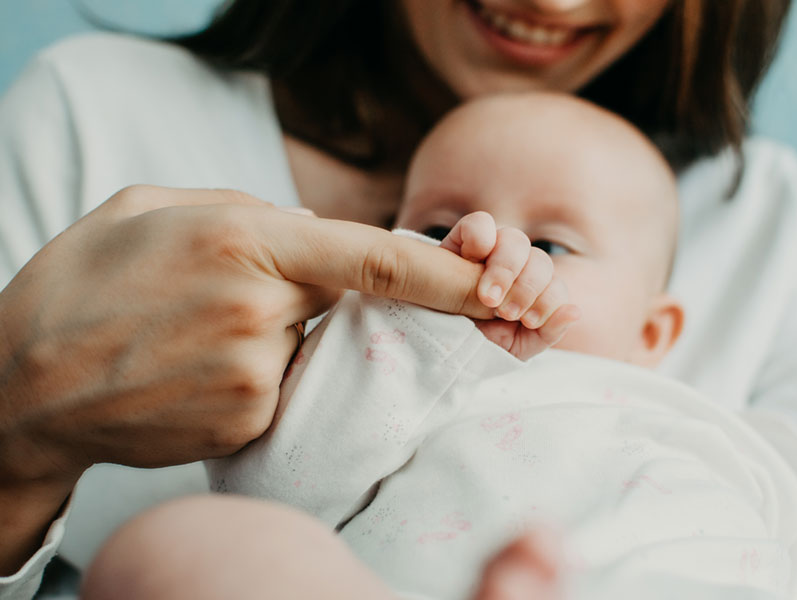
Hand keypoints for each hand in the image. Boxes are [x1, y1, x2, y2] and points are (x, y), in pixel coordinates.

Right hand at [0, 185, 494, 570]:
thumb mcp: (156, 208)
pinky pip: (278, 386)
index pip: (381, 262)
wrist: (24, 383)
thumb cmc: (85, 282)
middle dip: (309, 296)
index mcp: (248, 244)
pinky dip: (250, 372)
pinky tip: (190, 369)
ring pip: (304, 345)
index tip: (506, 285)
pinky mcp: (248, 423)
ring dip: (270, 333)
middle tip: (226, 299)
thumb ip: (250, 211)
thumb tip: (316, 235)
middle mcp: (263, 313)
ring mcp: (257, 377)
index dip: (453, 276)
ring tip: (192, 333)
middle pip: (338, 300)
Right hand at [440, 211, 579, 360]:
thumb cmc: (472, 344)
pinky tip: (472, 260)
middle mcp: (515, 268)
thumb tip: (575, 311)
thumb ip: (547, 333)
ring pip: (516, 240)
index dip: (548, 301)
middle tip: (505, 312)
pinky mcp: (462, 239)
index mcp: (531, 292)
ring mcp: (489, 250)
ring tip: (487, 297)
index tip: (527, 321)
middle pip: (540, 261)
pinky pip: (480, 223)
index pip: (555, 286)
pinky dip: (482, 237)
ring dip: (506, 269)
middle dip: (527, 288)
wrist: (430, 340)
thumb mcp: (512, 349)